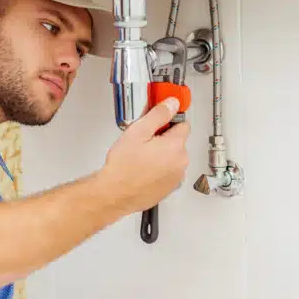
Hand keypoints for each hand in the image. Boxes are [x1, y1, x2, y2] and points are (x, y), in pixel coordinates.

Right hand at [98, 97, 190, 213]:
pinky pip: (168, 172)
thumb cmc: (123, 166)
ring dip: (162, 155)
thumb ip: (159, 115)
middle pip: (178, 141)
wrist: (115, 194)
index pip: (183, 124)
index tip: (158, 123)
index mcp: (175, 146)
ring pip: (173, 157)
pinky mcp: (169, 188)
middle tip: (143, 142)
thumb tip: (172, 104)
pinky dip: (159, 170)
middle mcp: (181, 162)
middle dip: (164, 139)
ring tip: (141, 158)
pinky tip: (143, 170)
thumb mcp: (138, 131)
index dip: (168, 121)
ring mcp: (176, 177)